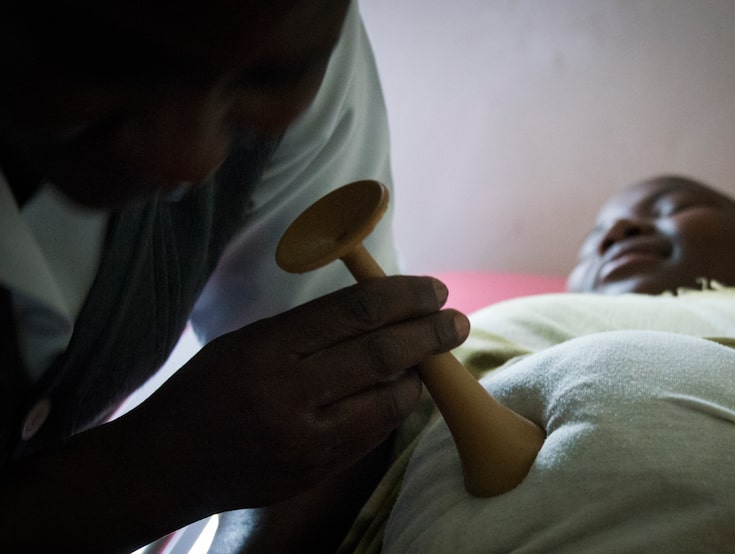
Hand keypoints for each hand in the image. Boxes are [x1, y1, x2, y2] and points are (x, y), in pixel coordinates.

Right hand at [126, 275, 467, 511]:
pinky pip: (374, 434)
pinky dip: (394, 407)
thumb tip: (381, 311)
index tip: (434, 289)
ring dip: (418, 373)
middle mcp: (288, 395)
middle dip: (430, 333)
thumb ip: (311, 330)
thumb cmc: (204, 390)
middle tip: (456, 320)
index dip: (404, 295)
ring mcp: (304, 441)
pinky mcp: (314, 472)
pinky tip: (399, 390)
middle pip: (382, 354)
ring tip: (428, 356)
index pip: (354, 312)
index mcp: (267, 350)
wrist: (165, 466)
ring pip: (389, 400)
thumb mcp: (247, 342)